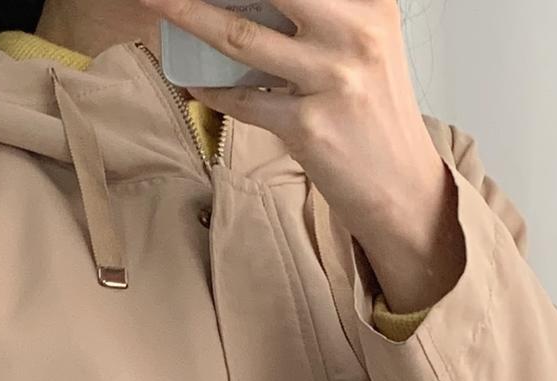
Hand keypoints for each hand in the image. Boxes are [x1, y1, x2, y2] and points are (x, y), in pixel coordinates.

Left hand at [138, 0, 464, 311]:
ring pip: (240, 37)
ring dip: (187, 14)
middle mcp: (354, 32)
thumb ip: (320, 13)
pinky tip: (192, 80)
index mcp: (370, 1)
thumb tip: (249, 1)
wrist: (400, 186)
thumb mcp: (363, 42)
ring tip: (156, 0)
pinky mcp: (307, 127)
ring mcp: (330, 79)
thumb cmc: (372, 112)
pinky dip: (210, 89)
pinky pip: (242, 100)